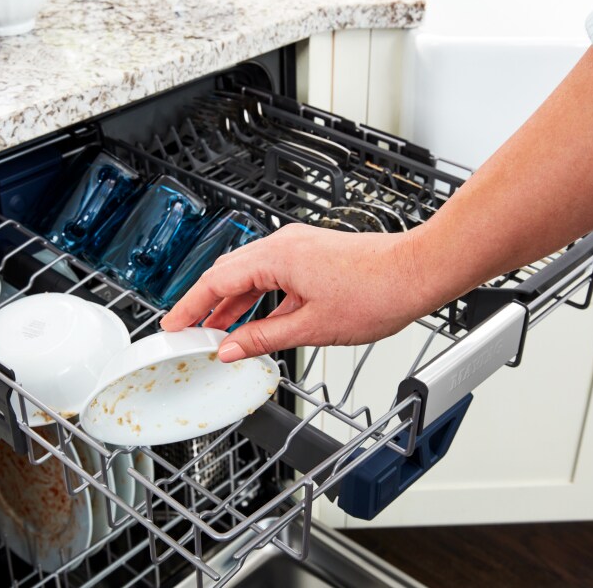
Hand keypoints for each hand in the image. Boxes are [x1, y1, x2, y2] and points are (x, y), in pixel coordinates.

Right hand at [160, 224, 433, 361]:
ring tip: (218, 331)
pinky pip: (273, 276)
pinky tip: (257, 320)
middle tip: (190, 331)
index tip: (174, 325)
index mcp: (276, 257)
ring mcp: (299, 247)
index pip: (216, 281)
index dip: (190, 306)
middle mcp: (284, 244)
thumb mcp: (312, 327)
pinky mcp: (313, 255)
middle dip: (207, 304)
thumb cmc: (377, 291)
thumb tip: (233, 348)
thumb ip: (265, 338)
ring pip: (251, 275)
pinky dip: (259, 298)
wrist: (418, 271)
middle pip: (229, 273)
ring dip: (233, 303)